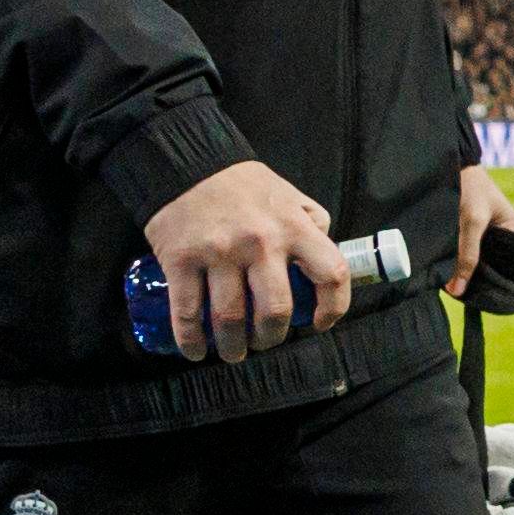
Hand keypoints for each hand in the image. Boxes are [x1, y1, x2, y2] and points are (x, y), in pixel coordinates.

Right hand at [140, 156, 345, 361]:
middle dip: (271, 337)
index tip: (320, 323)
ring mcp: (219, 253)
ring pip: (230, 318)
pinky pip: (187, 312)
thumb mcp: (288, 194)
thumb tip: (326, 253)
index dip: (332, 307)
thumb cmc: (242, 184)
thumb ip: (310, 222)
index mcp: (294, 227)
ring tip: (233, 351)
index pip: (331, 274)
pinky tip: (196, 351)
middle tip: (264, 341)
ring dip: (233, 346)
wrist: (185, 163)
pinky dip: (191, 340)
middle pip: (276, 310)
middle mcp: (261, 243)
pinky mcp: (181, 259)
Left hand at [455, 158, 513, 287]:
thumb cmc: (469, 187)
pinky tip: (438, 265)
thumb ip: (467, 255)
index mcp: (509, 229)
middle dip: (468, 273)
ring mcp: (475, 228)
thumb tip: (457, 291)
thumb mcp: (472, 222)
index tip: (470, 292)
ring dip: (455, 265)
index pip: (503, 262)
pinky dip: (447, 256)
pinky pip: (454, 247)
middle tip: (453, 288)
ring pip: (466, 255)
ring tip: (444, 279)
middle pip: (483, 261)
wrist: (449, 159)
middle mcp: (493, 231)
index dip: (488, 277)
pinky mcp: (457, 226)